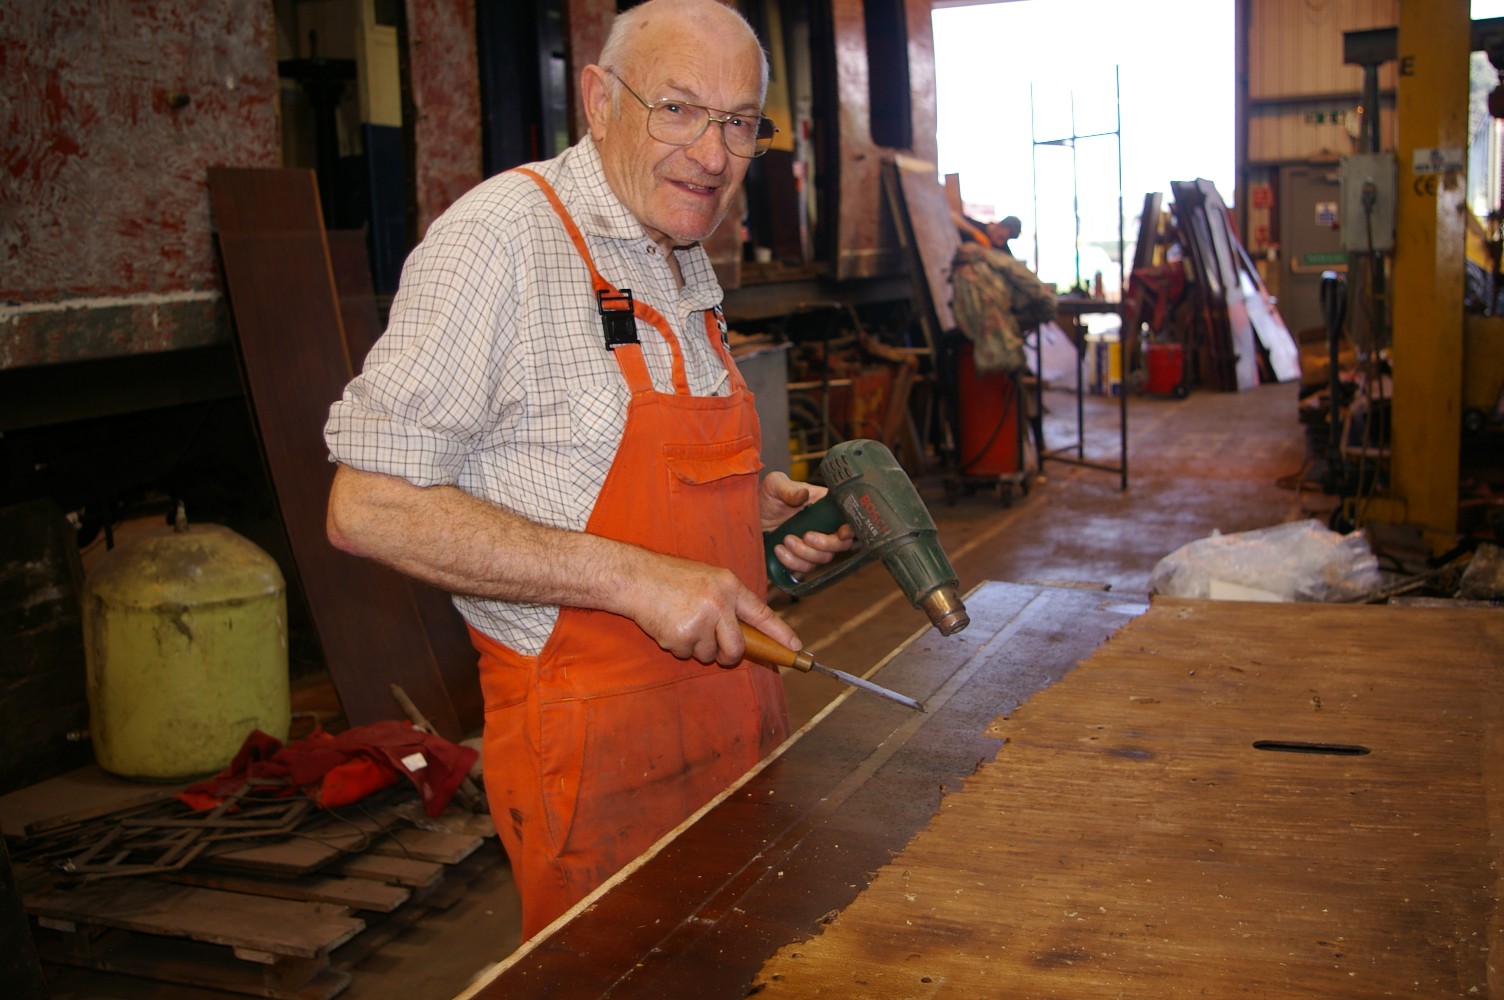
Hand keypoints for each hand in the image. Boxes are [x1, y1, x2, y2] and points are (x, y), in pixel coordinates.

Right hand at [617, 550, 799, 667]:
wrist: (636, 577)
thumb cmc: (671, 578)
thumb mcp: (708, 578)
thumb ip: (728, 601)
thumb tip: (747, 630)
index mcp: (729, 586)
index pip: (762, 613)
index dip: (780, 633)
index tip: (795, 647)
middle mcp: (719, 604)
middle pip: (736, 647)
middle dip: (729, 656)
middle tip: (719, 652)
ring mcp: (700, 621)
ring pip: (709, 654)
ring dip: (696, 647)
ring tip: (681, 622)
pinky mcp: (681, 636)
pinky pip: (687, 655)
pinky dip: (678, 646)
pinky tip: (669, 625)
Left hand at [758, 472, 854, 575]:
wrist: (748, 516)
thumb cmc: (765, 497)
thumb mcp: (774, 485)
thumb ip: (789, 488)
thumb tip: (803, 494)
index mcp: (823, 505)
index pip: (847, 519)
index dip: (851, 529)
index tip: (840, 533)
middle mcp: (823, 526)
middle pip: (841, 544)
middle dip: (825, 544)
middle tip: (806, 536)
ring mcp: (813, 544)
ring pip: (823, 558)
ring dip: (805, 553)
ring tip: (786, 540)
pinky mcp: (800, 558)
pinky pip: (805, 568)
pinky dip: (792, 562)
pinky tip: (779, 550)